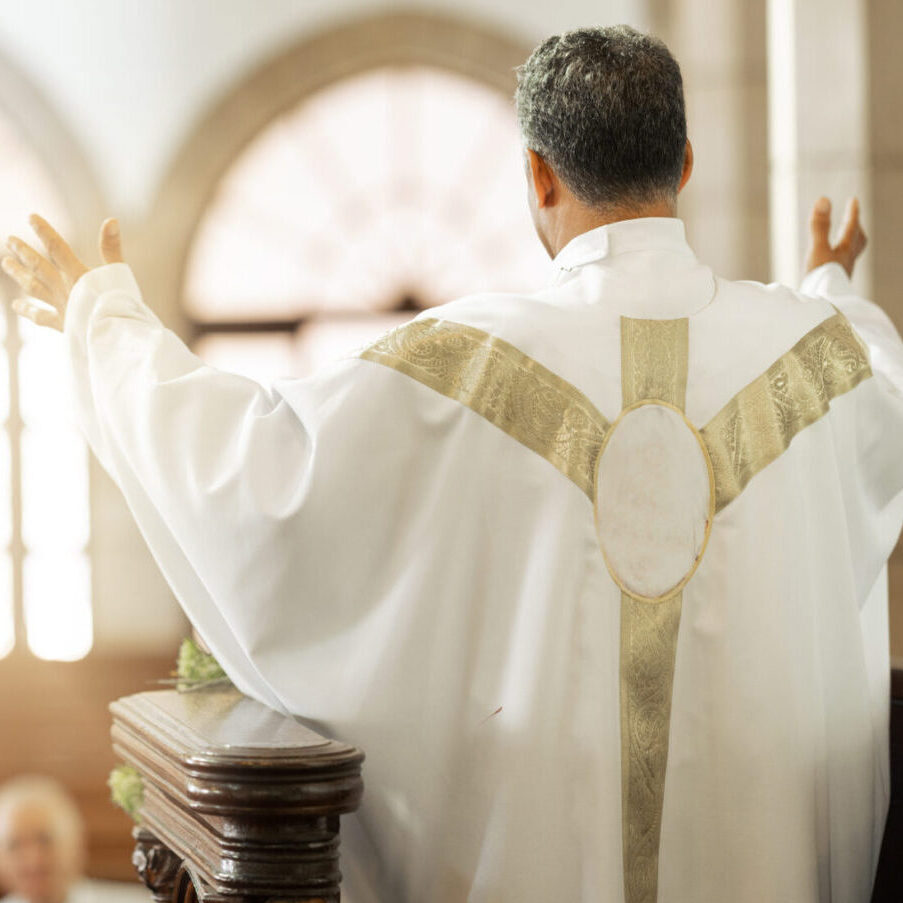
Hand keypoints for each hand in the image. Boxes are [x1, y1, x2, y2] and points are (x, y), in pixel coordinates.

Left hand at [1, 215, 124, 331]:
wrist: (115, 335)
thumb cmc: (121, 304)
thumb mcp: (120, 273)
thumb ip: (112, 247)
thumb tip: (111, 220)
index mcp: (78, 274)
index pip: (57, 248)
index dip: (44, 231)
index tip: (30, 217)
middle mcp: (64, 288)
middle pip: (39, 266)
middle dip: (24, 252)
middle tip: (9, 240)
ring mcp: (61, 306)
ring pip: (34, 287)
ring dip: (19, 274)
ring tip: (5, 263)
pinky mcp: (63, 324)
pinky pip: (41, 316)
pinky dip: (28, 311)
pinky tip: (16, 306)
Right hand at [805, 196, 866, 277]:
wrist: (822, 308)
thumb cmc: (821, 279)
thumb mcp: (818, 249)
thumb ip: (820, 226)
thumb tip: (824, 198)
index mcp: (844, 251)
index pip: (851, 228)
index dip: (852, 213)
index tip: (854, 200)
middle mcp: (846, 262)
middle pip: (858, 241)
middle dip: (855, 228)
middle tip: (852, 219)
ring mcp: (842, 274)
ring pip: (851, 255)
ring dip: (849, 244)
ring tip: (842, 241)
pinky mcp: (834, 285)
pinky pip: (841, 267)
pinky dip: (839, 259)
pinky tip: (831, 264)